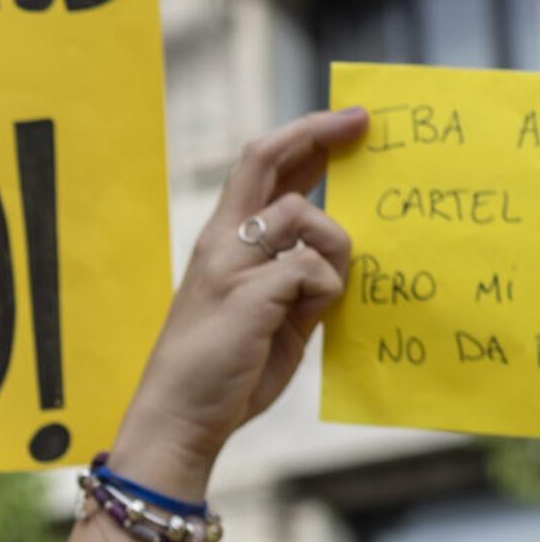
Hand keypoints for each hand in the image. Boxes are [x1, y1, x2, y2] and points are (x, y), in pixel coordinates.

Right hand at [112, 107, 365, 498]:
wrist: (180, 418)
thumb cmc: (223, 373)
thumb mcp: (268, 313)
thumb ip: (294, 279)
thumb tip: (333, 258)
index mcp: (221, 244)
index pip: (258, 169)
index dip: (302, 138)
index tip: (345, 125)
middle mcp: (220, 243)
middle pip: (266, 159)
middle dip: (317, 132)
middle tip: (361, 122)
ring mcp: (231, 265)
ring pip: (304, 215)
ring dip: (332, 249)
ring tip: (316, 299)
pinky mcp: (250, 291)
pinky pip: (315, 268)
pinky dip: (326, 293)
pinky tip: (302, 322)